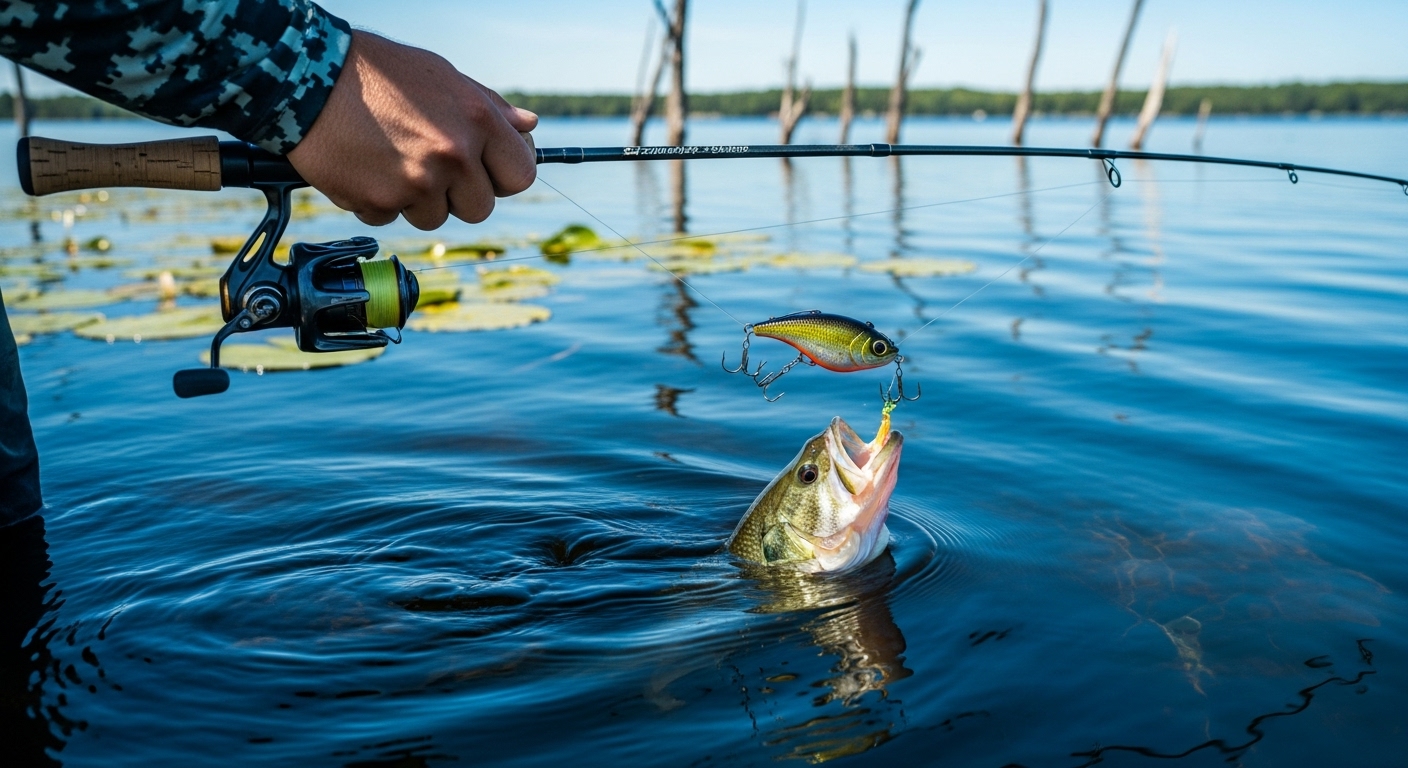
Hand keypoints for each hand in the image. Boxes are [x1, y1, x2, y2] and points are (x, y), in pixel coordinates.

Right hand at [287, 31, 537, 229]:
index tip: (485, 173)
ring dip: (416, 200)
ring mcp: (418, 182)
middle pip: (480, 208)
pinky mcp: (381, 201)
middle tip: (427, 165)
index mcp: (478, 121)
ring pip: (435, 218)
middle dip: (457, 194)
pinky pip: (391, 218)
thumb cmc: (377, 73)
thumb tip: (529, 127)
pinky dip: (377, 200)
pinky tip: (363, 166)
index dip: (503, 177)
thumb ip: (489, 107)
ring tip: (389, 159)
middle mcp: (454, 154)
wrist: (305, 78)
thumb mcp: (441, 76)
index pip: (521, 175)